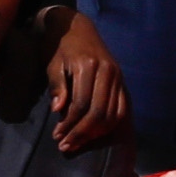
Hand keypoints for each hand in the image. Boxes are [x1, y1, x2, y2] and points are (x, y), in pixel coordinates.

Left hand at [40, 6, 128, 153]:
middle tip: (65, 145)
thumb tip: (57, 109)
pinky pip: (121, 109)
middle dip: (80, 133)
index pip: (82, 104)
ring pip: (111, 114)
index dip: (69, 124)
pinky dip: (108, 125)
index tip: (56, 137)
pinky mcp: (121, 82)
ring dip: (94, 133)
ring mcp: (117, 77)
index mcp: (89, 66)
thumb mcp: (54, 65)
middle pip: (98, 112)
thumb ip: (57, 86)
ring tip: (76, 142)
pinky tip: (93, 134)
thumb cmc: (62, 51)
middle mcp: (108, 71)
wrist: (79, 31)